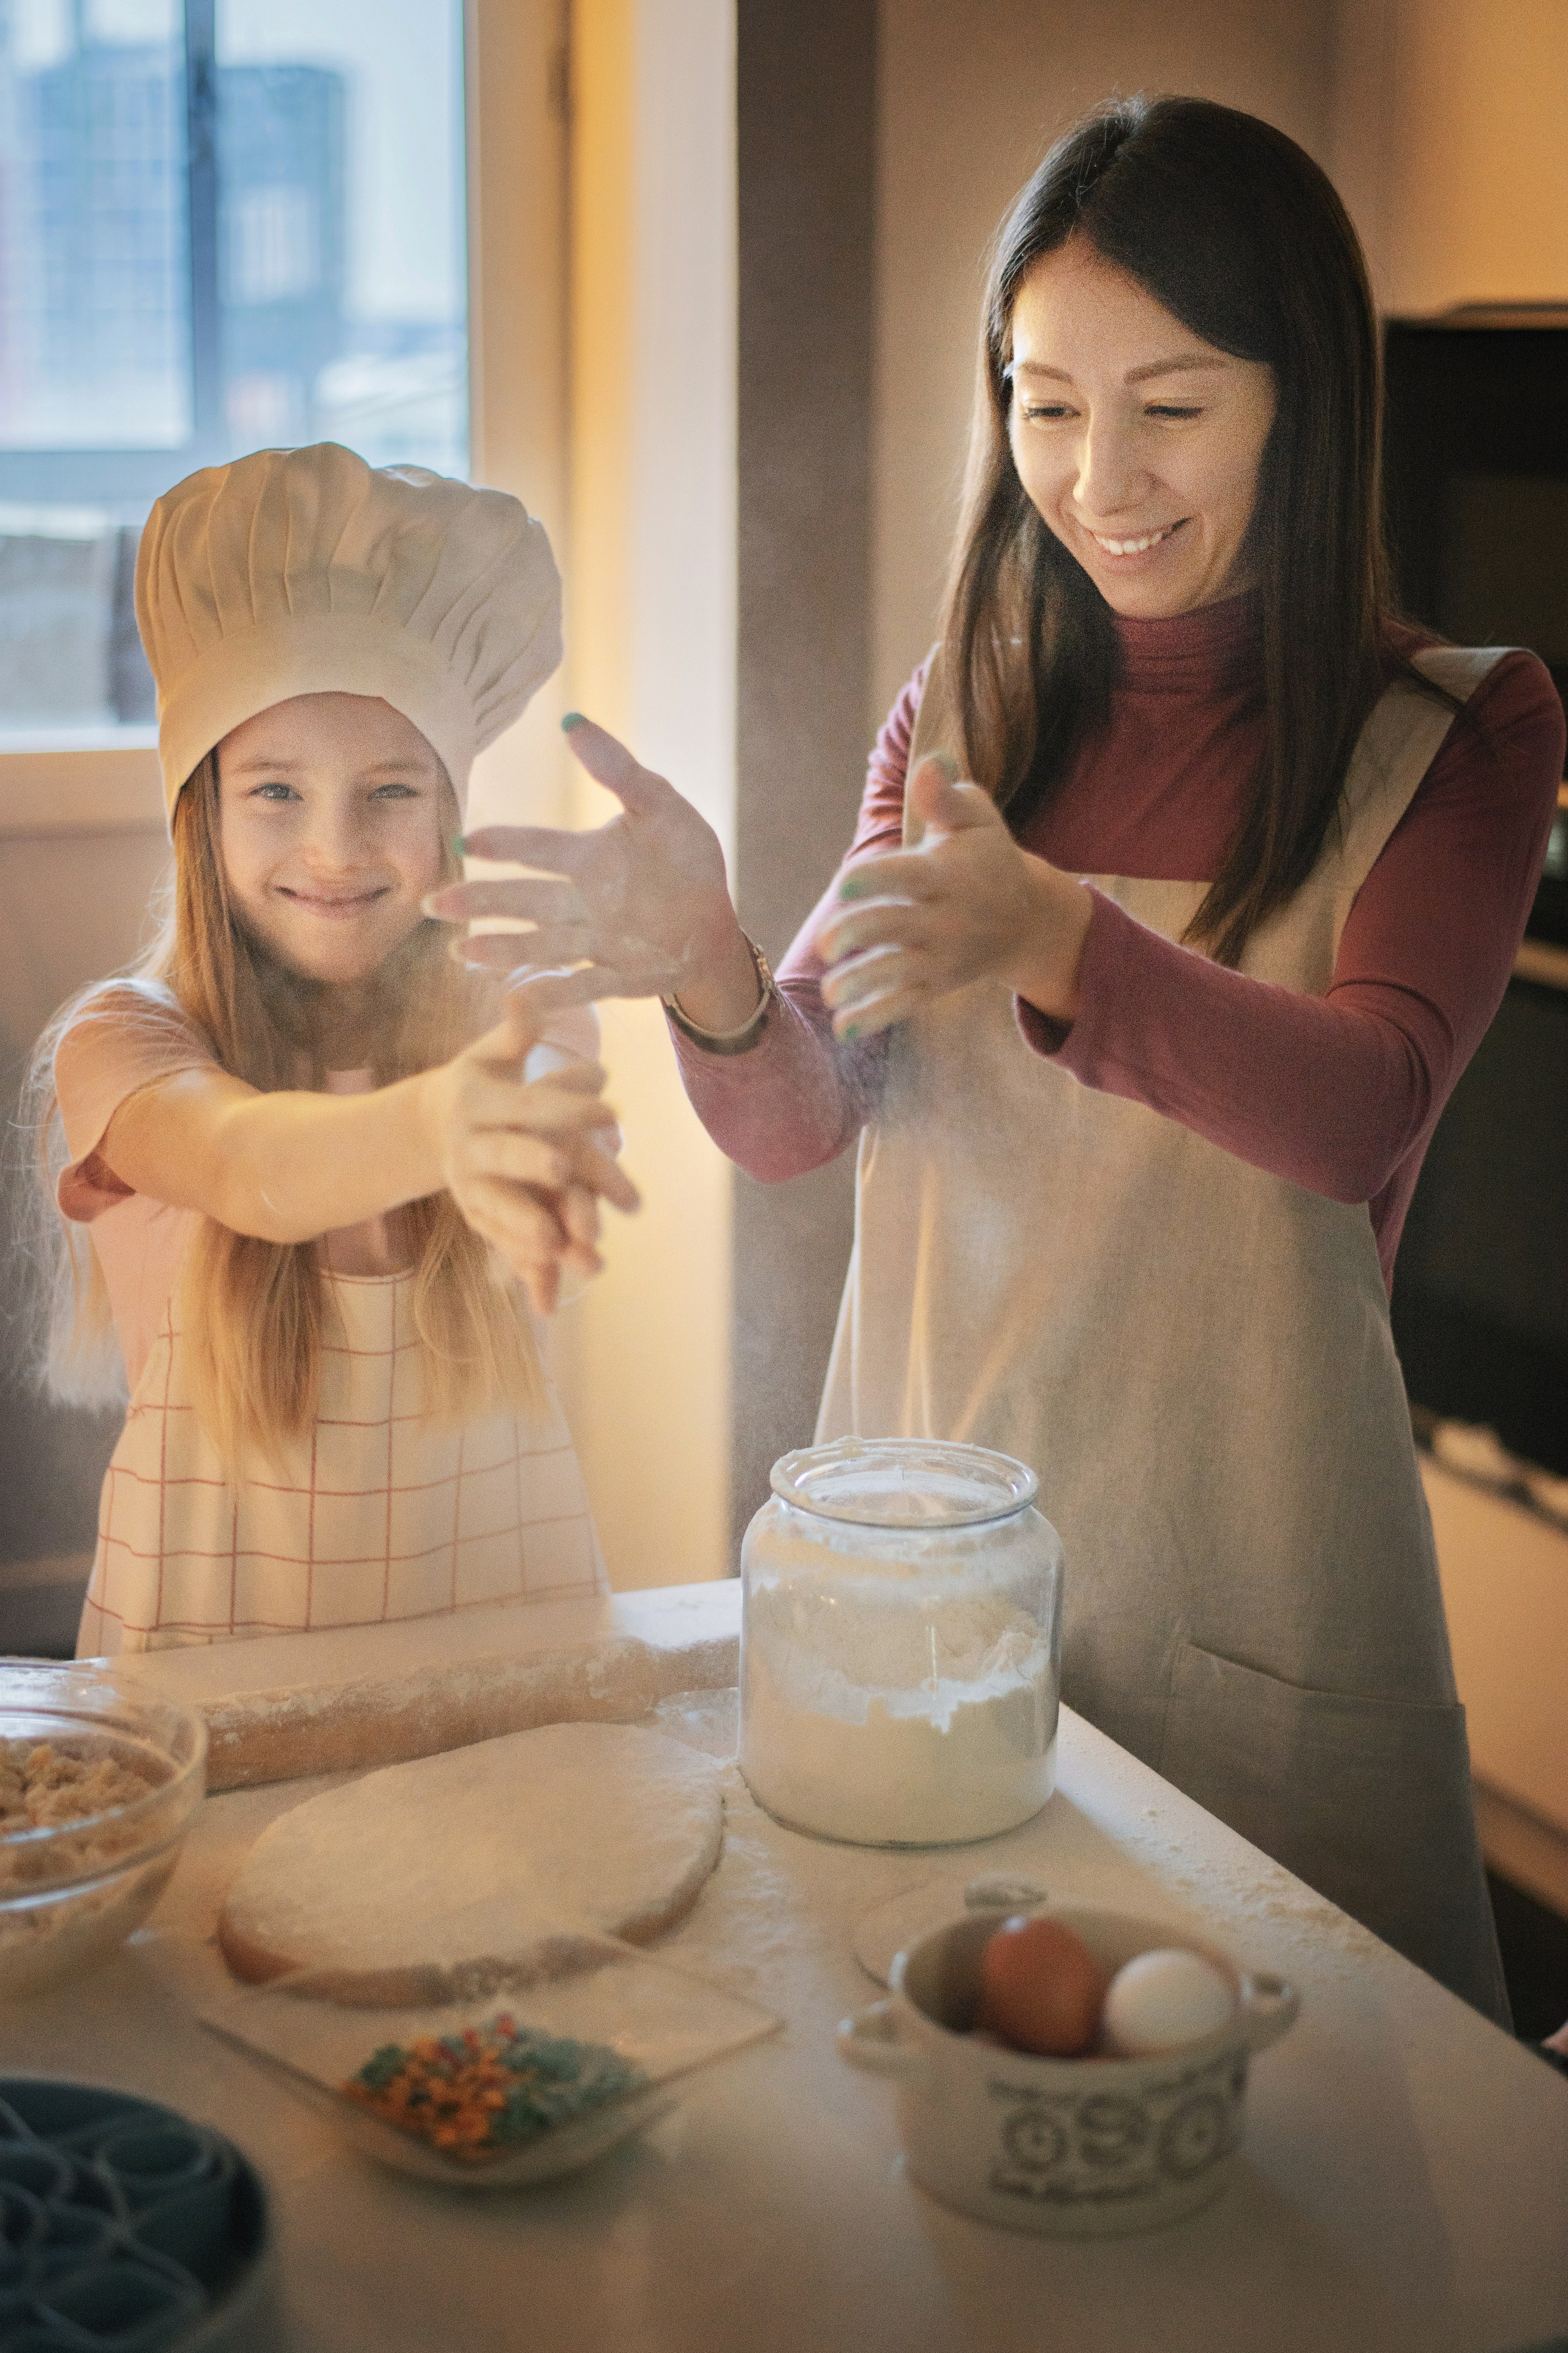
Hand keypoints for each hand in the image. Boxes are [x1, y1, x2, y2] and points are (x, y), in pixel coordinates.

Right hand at [421, 977, 639, 1313]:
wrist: (427, 1127)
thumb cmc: (477, 1081)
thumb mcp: (490, 1055)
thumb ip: (514, 1032)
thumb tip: (527, 991)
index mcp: (479, 1101)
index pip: (528, 1102)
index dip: (566, 1103)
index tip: (611, 1108)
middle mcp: (469, 1146)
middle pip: (506, 1156)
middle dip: (536, 1163)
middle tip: (568, 1170)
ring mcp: (468, 1186)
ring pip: (499, 1209)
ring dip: (526, 1230)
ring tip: (562, 1251)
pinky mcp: (475, 1217)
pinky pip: (499, 1246)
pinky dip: (523, 1271)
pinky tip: (549, 1298)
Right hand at [425, 717, 757, 1021]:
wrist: (714, 923)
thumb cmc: (684, 861)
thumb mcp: (661, 807)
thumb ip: (619, 770)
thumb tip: (572, 722)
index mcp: (587, 859)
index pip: (537, 849)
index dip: (503, 845)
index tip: (465, 843)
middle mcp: (582, 903)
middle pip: (525, 901)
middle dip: (481, 903)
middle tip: (433, 903)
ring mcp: (596, 942)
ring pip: (542, 945)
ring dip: (503, 948)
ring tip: (461, 952)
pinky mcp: (618, 977)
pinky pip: (582, 985)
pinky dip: (554, 992)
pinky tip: (518, 998)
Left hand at [812, 755, 1092, 1040]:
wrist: (1027, 920)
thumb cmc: (986, 857)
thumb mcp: (975, 820)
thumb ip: (944, 796)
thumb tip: (929, 764)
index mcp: (947, 875)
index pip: (908, 876)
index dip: (876, 879)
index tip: (845, 883)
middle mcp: (944, 920)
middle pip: (896, 927)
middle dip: (861, 935)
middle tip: (827, 943)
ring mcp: (941, 957)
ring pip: (898, 973)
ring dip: (863, 985)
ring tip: (831, 991)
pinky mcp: (935, 985)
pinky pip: (904, 1003)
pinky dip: (876, 1018)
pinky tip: (842, 1028)